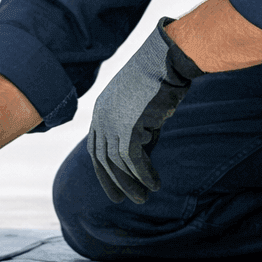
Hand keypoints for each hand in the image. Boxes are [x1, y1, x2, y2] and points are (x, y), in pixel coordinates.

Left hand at [86, 19, 204, 203]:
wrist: (166, 61)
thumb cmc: (159, 79)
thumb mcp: (140, 108)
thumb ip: (135, 132)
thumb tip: (137, 160)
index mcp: (100, 111)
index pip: (95, 148)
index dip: (103, 171)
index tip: (112, 186)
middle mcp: (101, 118)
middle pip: (102, 159)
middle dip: (112, 182)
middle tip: (122, 200)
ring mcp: (113, 122)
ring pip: (118, 163)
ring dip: (131, 183)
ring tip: (143, 197)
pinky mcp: (129, 127)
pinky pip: (134, 160)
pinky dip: (144, 175)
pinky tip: (154, 184)